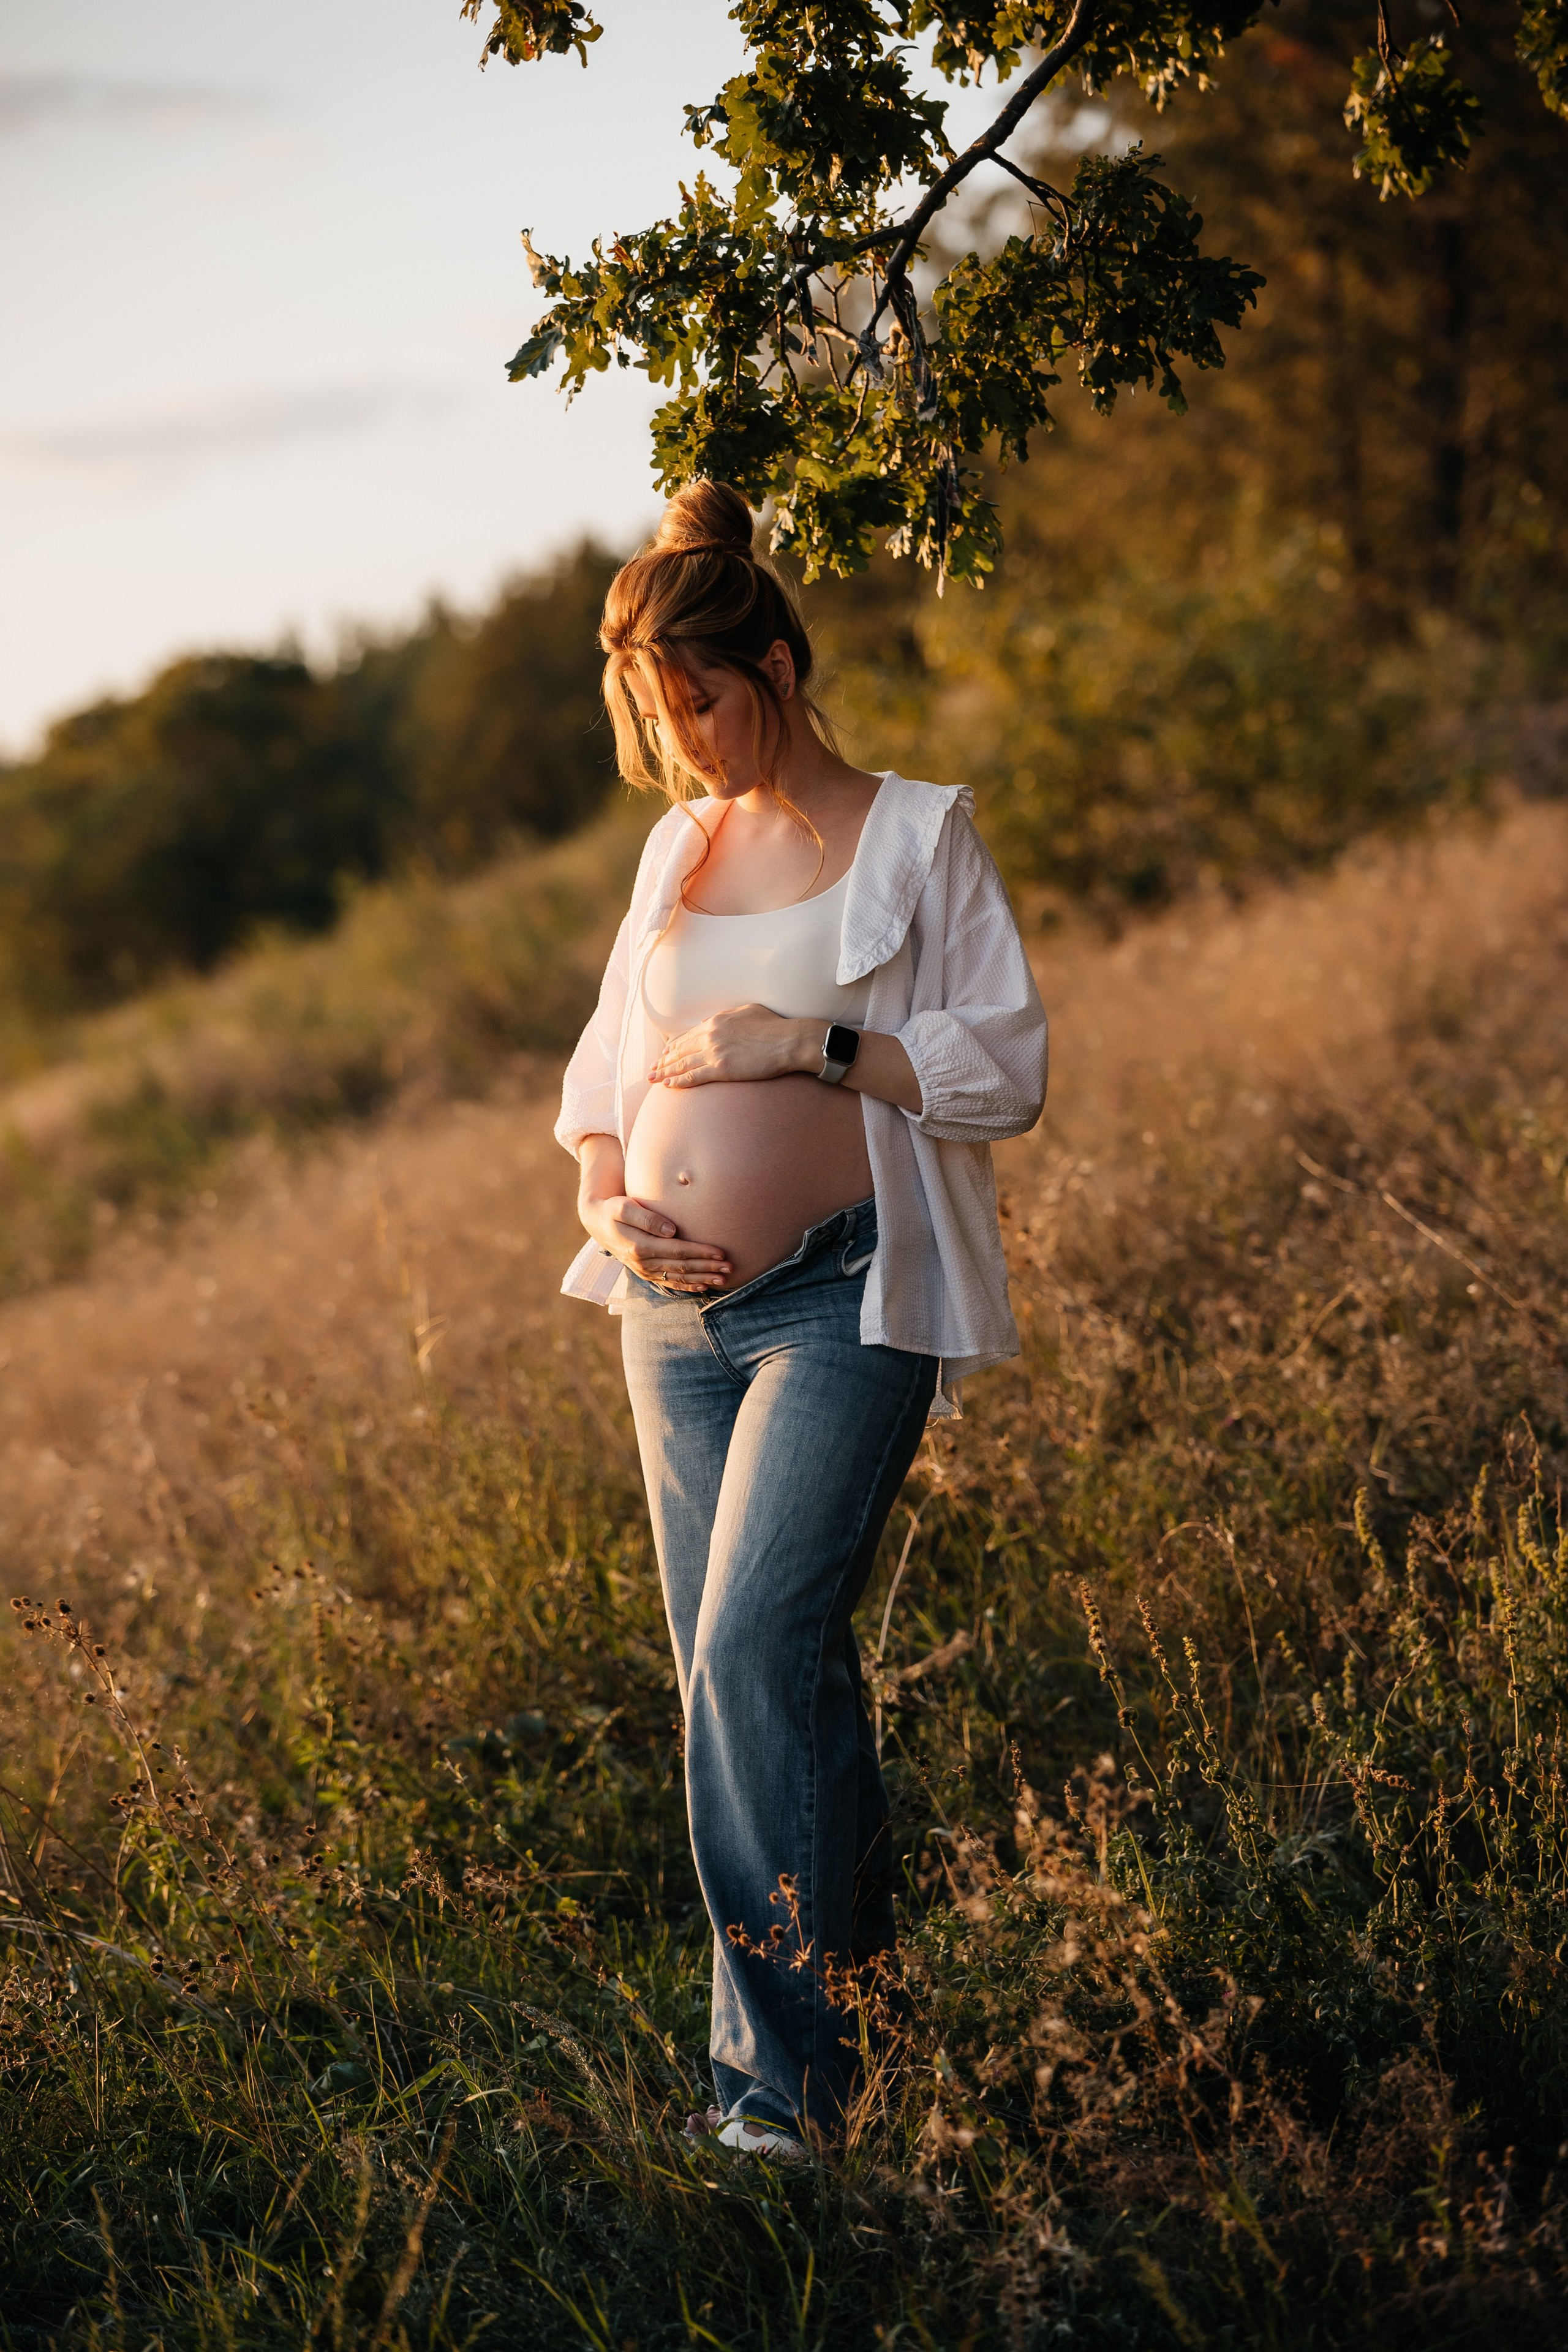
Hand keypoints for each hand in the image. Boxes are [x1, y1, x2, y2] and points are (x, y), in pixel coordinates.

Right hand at [578, 1189, 731, 1291]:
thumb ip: (647, 1217)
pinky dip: (687, 1286)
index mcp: (640, 1246)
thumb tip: (671, 1230)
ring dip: (702, 1279)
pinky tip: (703, 1287)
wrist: (598, 1223)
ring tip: (724, 1278)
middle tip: (730, 1267)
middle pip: (682, 1267)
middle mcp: (643, 1263)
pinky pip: (669, 1283)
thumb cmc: (613, 1209)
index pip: (678, 1251)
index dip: (701, 1252)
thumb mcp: (623, 1207)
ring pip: (678, 1277)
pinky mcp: (646, 1273)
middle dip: (708, 1267)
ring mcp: (644, 1270)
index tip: (720, 1252)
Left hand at [650, 1004, 814, 1087]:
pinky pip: (694, 1076)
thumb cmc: (773, 1026)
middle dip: (664, 1061)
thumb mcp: (747, 1011)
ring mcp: (715, 1053)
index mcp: (716, 1021)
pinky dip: (679, 1081)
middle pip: (680, 1050)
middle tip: (652, 1070)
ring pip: (683, 1064)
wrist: (789, 1041)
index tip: (664, 1054)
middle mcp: (711, 1036)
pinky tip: (668, 1085)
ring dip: (665, 1073)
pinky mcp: (722, 1069)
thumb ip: (725, 1015)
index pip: (688, 1036)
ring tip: (653, 1079)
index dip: (673, 1046)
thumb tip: (707, 1022)